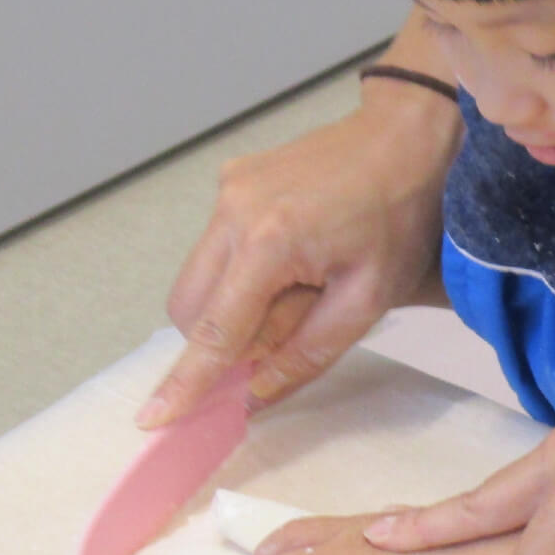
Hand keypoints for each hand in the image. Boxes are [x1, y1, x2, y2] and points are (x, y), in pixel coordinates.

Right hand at [138, 56, 461, 427]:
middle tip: (284, 330)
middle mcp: (233, 209)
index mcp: (270, 240)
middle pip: (190, 306)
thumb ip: (307, 353)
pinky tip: (292, 256)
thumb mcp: (368, 300)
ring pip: (198, 277)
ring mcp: (227, 188)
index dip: (186, 381)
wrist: (403, 135)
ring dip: (233, 302)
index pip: (215, 330)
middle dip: (220, 337)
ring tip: (298, 285)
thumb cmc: (399, 217)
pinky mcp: (231, 178)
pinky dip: (240, 269)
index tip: (151, 419)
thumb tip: (252, 394)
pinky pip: (215, 245)